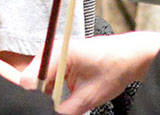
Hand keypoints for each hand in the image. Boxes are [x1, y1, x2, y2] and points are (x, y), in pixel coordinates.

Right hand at [18, 30, 159, 114]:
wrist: (129, 56)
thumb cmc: (114, 67)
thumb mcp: (89, 97)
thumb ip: (66, 110)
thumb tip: (51, 114)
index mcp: (58, 53)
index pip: (30, 78)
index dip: (34, 97)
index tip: (42, 106)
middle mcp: (53, 50)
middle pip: (31, 78)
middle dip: (39, 96)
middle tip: (55, 106)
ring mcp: (56, 54)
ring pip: (37, 79)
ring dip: (45, 94)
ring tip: (60, 102)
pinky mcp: (60, 60)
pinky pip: (46, 77)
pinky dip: (50, 90)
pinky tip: (60, 98)